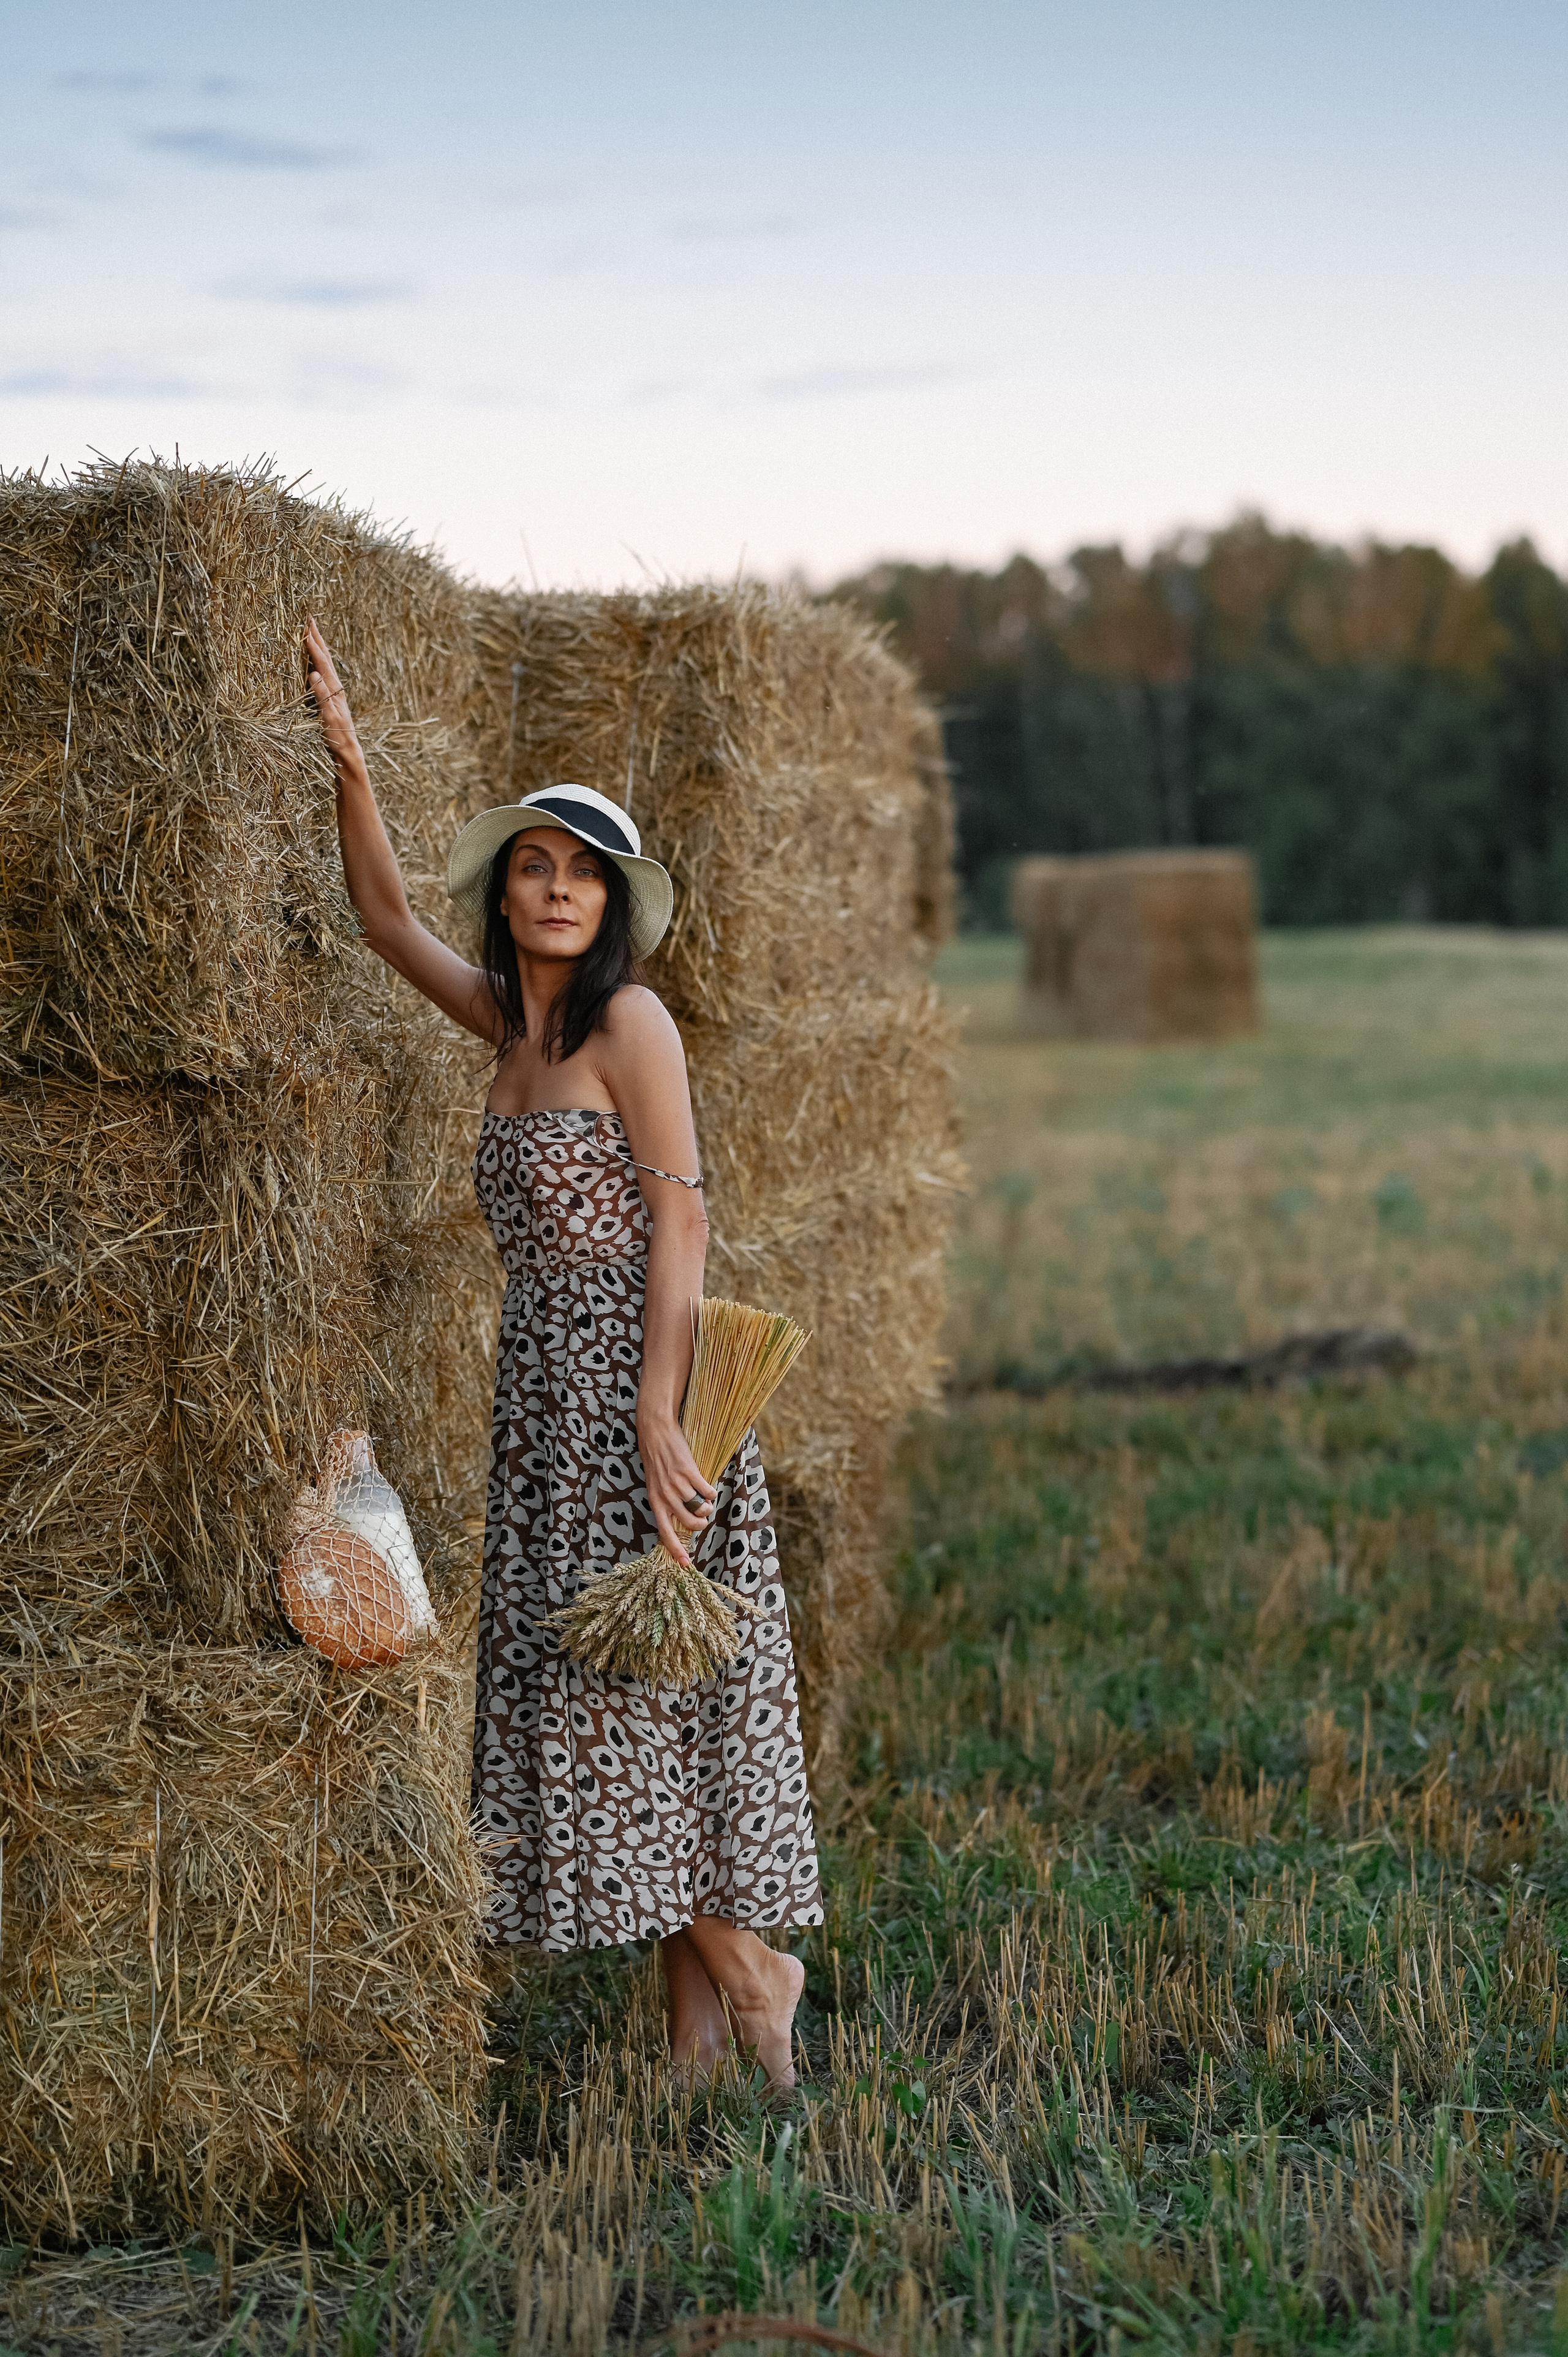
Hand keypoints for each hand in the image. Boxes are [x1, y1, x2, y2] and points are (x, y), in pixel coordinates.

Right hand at [303, 615, 362, 769]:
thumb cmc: (338, 736)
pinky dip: (318, 661)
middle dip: (317, 638)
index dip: (313, 644)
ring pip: (326, 663)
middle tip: (310, 619)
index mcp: (334, 688)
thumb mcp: (328, 717)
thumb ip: (322, 695)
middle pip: (326, 657)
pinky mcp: (332, 698)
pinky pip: (324, 673)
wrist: (349, 751)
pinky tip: (315, 661)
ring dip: (319, 647)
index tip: (305, 627)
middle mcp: (336, 686)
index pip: (322, 661)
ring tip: (311, 633)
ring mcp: (335, 691)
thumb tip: (313, 673)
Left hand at [636, 1408, 718, 1569]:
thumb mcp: (655, 1486)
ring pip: (700, 1507)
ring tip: (706, 1500)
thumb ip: (667, 1503)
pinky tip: (708, 1488)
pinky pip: (707, 1490)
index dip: (676, 1550)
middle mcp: (665, 1495)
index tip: (686, 1563)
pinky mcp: (688, 1470)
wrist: (656, 1433)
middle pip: (690, 1522)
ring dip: (707, 1506)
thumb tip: (684, 1521)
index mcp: (655, 1502)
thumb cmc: (657, 1461)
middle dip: (701, 1524)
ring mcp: (676, 1483)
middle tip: (703, 1517)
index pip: (665, 1532)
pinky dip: (711, 1492)